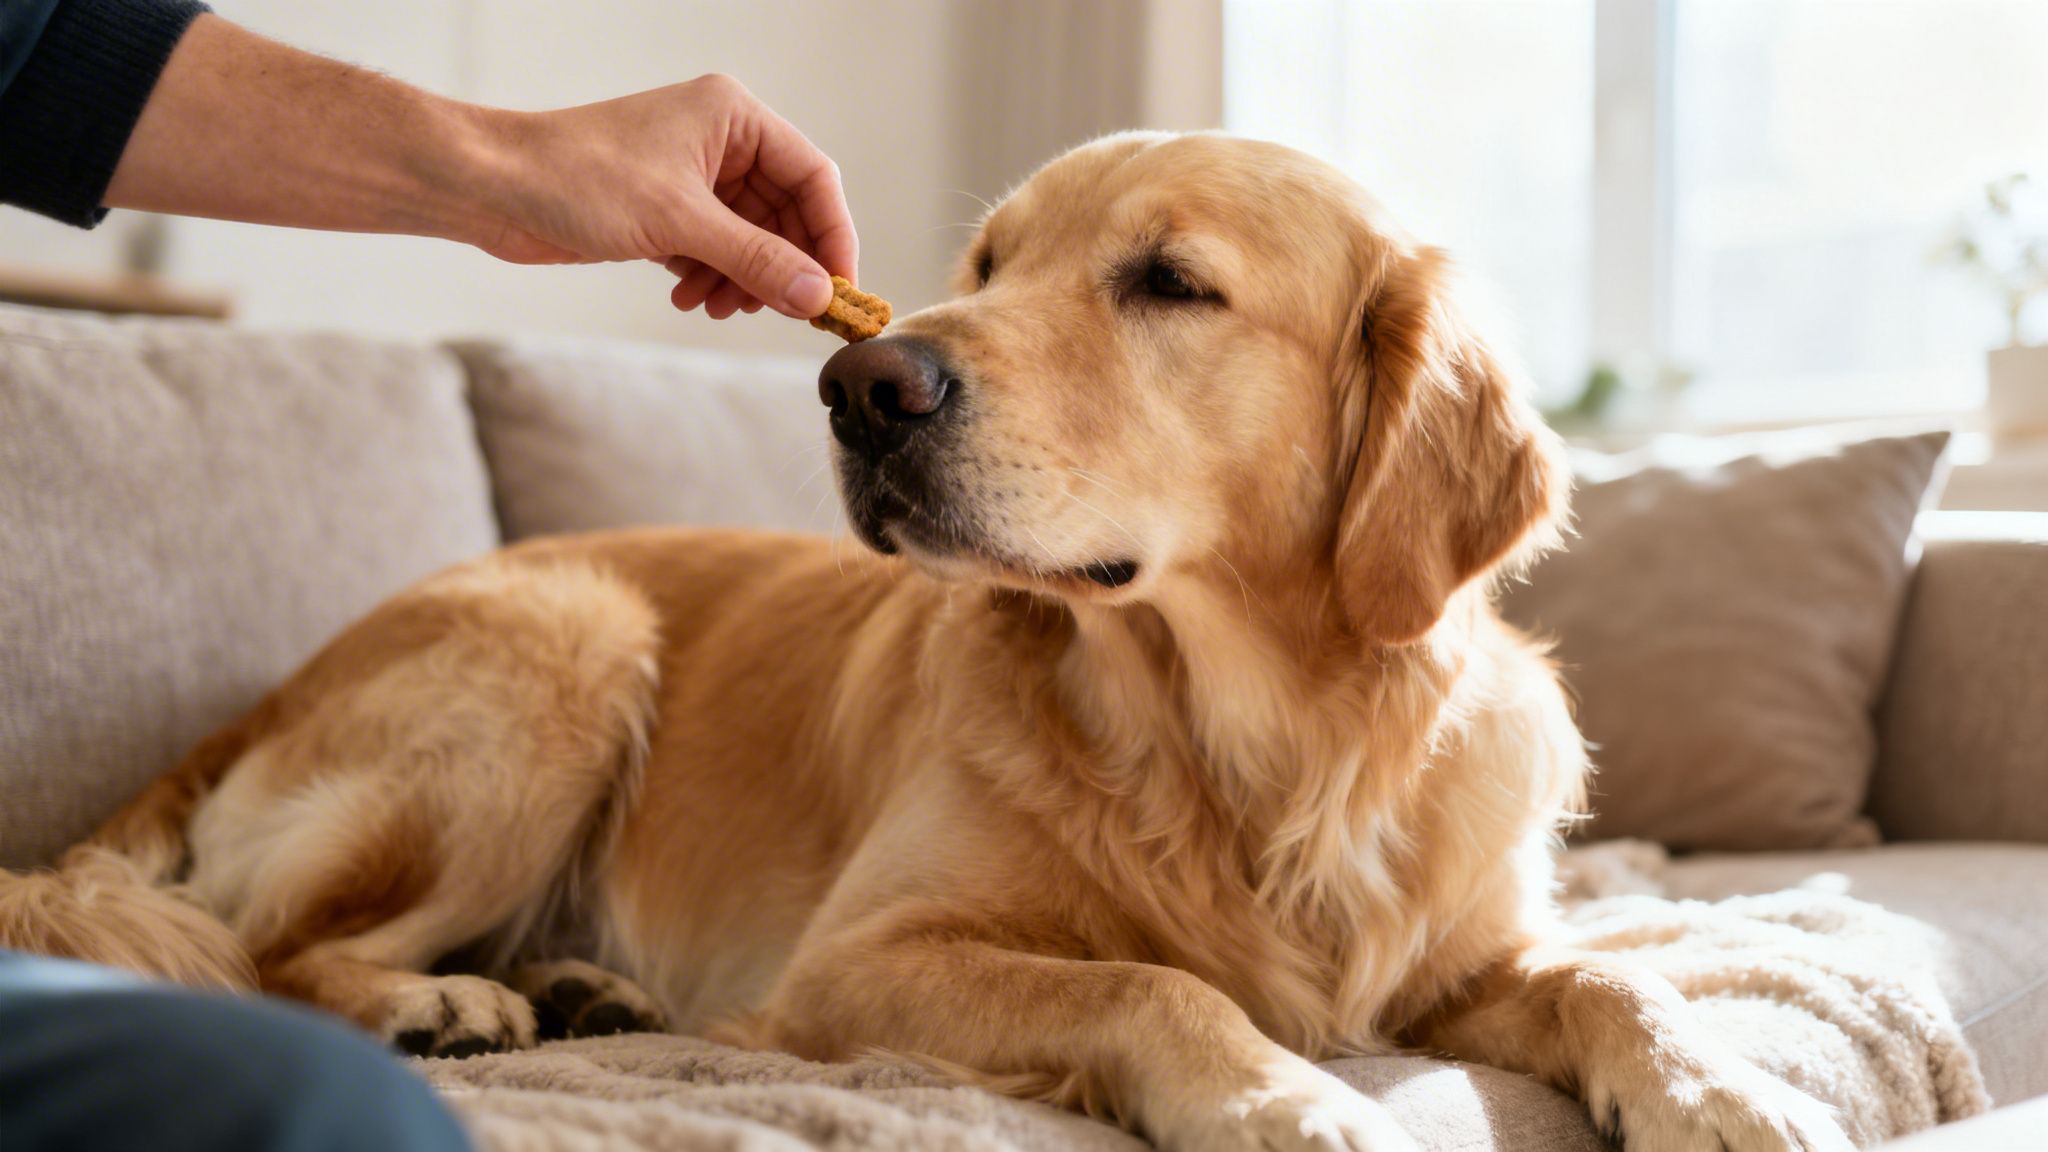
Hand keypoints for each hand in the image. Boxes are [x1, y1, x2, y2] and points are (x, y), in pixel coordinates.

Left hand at [474, 74, 857, 318]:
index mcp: (732, 117)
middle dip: (784, 267)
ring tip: (721, 307)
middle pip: (786, 213)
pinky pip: (715, 249)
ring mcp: (692, 177)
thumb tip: (818, 297)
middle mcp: (719, 141)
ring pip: (751, 238)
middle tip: (785, 313)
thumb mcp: (680, 223)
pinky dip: (712, 278)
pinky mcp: (665, 209)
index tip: (839, 291)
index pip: (813, 177)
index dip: (833, 236)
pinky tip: (690, 298)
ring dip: (745, 280)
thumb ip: (758, 260)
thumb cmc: (577, 178)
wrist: (493, 187)